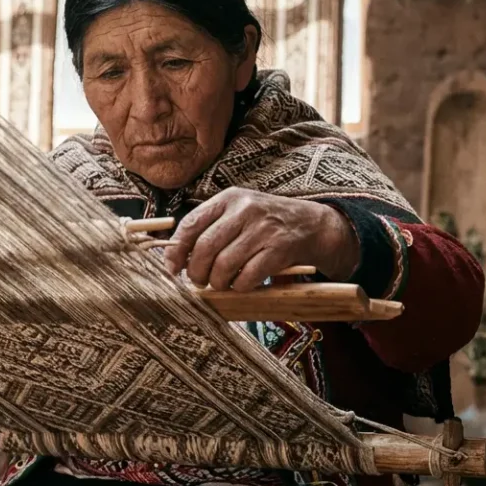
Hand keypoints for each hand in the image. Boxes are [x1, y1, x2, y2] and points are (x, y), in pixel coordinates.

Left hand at [164, 188, 359, 290]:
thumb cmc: (266, 223)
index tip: (172, 268)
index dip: (176, 250)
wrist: (312, 225)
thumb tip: (176, 257)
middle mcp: (245, 209)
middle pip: (205, 248)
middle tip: (199, 281)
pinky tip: (242, 284)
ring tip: (221, 284)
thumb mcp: (239, 212)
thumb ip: (211, 227)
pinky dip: (240, 287)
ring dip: (218, 282)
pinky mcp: (279, 249)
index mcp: (229, 198)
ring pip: (224, 265)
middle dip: (196, 272)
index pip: (191, 224)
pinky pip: (248, 276)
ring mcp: (263, 229)